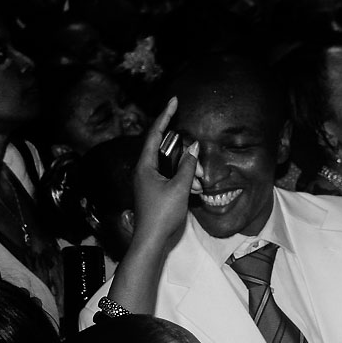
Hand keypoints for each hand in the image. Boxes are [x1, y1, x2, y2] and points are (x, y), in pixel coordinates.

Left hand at [133, 96, 202, 250]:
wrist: (152, 241)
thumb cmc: (162, 214)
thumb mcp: (179, 188)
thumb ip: (188, 165)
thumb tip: (194, 146)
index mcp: (144, 165)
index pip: (154, 133)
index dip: (165, 116)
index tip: (174, 101)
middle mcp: (144, 170)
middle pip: (162, 148)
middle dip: (181, 147)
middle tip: (195, 148)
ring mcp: (149, 181)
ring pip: (169, 164)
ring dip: (185, 166)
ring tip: (198, 175)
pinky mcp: (155, 191)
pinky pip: (171, 177)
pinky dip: (183, 178)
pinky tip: (194, 186)